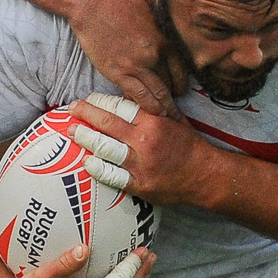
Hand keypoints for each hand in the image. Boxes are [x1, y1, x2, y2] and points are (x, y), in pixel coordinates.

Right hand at [69, 0, 181, 116]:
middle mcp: (154, 56)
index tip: (180, 91)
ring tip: (164, 120)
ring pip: (155, 95)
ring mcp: (136, 66)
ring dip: (161, 110)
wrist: (93, 2)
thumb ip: (159, 32)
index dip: (182, 84)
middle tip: (176, 115)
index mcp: (164, 40)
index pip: (181, 71)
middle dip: (174, 103)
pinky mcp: (117, 73)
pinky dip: (142, 106)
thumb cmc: (119, 2)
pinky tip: (145, 113)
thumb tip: (164, 43)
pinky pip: (135, 95)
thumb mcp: (149, 14)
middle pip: (170, 86)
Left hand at [69, 94, 218, 206]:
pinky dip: (97, 169)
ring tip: (72, 132)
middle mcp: (144, 142)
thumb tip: (129, 92)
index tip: (88, 100)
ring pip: (105, 149)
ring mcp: (140, 165)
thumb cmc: (189, 146)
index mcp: (153, 123)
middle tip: (71, 110)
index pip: (120, 107)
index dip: (100, 102)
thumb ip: (151, 108)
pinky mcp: (139, 185)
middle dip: (85, 115)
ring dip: (85, 139)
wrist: (206, 175)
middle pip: (107, 124)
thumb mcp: (173, 120)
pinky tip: (87, 162)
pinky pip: (112, 176)